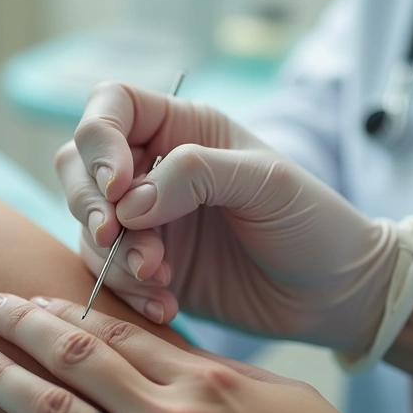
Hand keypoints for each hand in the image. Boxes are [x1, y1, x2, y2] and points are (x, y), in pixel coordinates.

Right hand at [59, 81, 412, 353]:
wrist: (334, 293)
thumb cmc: (313, 223)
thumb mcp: (267, 182)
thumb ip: (197, 174)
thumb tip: (129, 199)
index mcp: (183, 128)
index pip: (110, 106)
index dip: (98, 140)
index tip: (118, 186)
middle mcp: (155, 169)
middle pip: (79, 165)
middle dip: (90, 204)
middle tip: (118, 237)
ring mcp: (148, 221)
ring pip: (88, 225)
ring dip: (113, 256)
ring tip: (161, 280)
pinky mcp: (148, 269)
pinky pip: (106, 274)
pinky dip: (125, 291)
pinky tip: (165, 306)